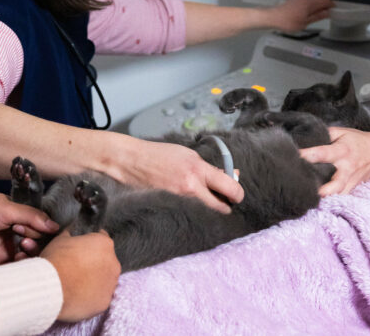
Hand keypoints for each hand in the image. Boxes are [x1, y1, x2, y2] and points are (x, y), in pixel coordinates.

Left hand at [0, 189, 59, 263]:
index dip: (42, 230)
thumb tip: (55, 226)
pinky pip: (14, 265)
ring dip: (28, 254)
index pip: (41, 225)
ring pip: (28, 254)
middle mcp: (18, 229)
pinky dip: (19, 266)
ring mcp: (8, 244)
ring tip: (20, 249)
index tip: (35, 230)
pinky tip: (16, 260)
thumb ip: (31, 217)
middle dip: (35, 242)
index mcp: (22, 214)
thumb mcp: (8, 209)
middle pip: (37, 241)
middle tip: (22, 239)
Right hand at [41, 230, 120, 321]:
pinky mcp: (105, 302)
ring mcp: (110, 284)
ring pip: (105, 280)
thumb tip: (69, 234)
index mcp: (104, 244)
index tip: (83, 249)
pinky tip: (79, 295)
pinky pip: (100, 297)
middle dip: (95, 263)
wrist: (51, 287)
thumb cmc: (56, 260)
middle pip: (106, 261)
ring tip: (78, 283)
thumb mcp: (61, 240)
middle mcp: (113, 263)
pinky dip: (92, 296)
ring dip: (96, 280)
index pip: (102, 239)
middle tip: (79, 267)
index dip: (91, 243)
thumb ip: (70, 236)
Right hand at [121, 139, 243, 213]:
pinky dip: (195, 212)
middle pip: (222, 207)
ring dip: (211, 209)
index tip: (237, 193)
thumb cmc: (158, 154)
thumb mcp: (187, 154)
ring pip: (207, 213)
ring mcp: (180, 200)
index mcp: (198, 169)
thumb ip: (208, 168)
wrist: (131, 161)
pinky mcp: (171, 209)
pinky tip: (191, 206)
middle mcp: (191, 187)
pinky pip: (191, 215)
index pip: (230, 187)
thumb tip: (230, 175)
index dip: (238, 193)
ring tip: (205, 201)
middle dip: (226, 205)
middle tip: (224, 201)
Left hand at [263, 0, 333, 31]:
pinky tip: (307, 7)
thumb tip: (326, 13)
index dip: (331, 5)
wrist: (273, 17)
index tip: (334, 8)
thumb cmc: (287, 21)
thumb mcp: (305, 23)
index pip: (325, 1)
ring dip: (317, 1)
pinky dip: (310, 0)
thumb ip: (317, 17)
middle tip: (327, 11)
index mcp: (310, 4)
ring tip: (318, 10)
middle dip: (325, 3)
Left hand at [299, 127, 369, 195]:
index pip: (322, 154)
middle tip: (306, 191)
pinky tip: (320, 204)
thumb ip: (324, 134)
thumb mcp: (341, 131)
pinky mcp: (353, 188)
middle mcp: (346, 168)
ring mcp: (351, 181)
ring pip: (339, 194)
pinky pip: (342, 197)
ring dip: (326, 198)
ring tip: (309, 201)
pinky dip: (333, 201)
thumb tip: (305, 137)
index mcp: (342, 151)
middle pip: (335, 183)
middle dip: (322, 189)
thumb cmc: (357, 140)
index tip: (294, 157)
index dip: (308, 155)